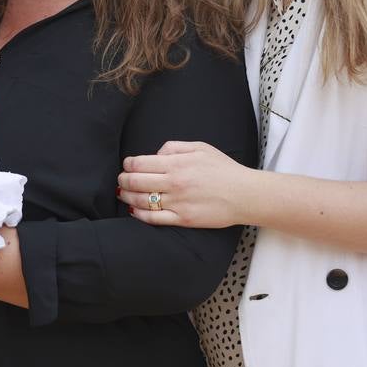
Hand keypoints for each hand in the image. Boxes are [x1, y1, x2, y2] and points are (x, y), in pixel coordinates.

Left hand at [117, 140, 257, 228]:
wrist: (244, 194)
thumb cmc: (223, 169)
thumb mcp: (200, 148)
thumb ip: (174, 147)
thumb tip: (155, 154)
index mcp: (176, 164)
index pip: (139, 163)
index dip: (128, 164)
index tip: (127, 165)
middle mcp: (174, 183)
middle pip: (135, 182)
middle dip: (124, 180)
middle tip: (122, 180)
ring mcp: (177, 202)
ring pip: (141, 201)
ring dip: (127, 197)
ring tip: (123, 194)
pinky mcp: (183, 219)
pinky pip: (154, 219)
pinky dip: (139, 215)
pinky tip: (134, 211)